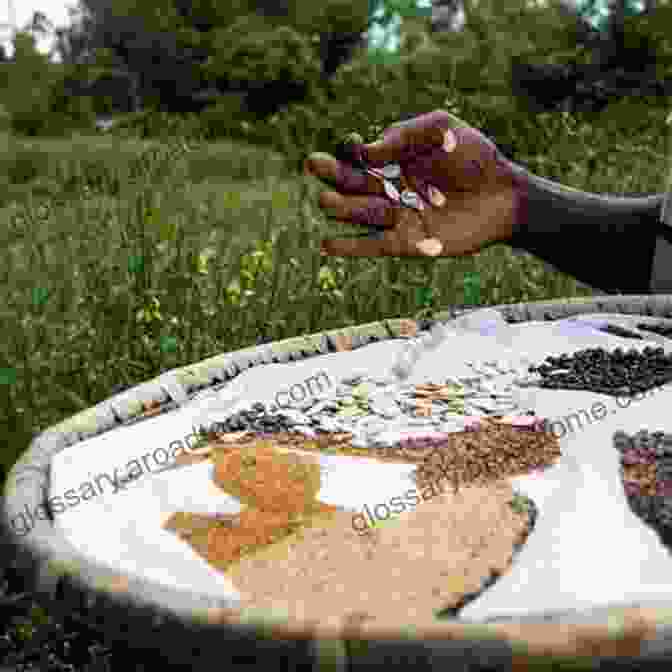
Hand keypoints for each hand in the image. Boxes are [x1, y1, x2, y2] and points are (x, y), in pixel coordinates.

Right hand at [304, 110, 520, 257]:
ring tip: (327, 202)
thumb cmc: (474, 156)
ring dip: (341, 208)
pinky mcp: (405, 242)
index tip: (353, 147)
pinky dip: (350, 247)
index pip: (360, 154)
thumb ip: (404, 136)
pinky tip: (326, 246)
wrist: (503, 195)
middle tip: (314, 166)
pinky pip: (373, 245)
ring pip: (360, 212)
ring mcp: (395, 215)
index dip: (351, 150)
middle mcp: (388, 186)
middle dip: (332, 174)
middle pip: (351, 182)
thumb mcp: (442, 130)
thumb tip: (365, 150)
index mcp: (393, 157)